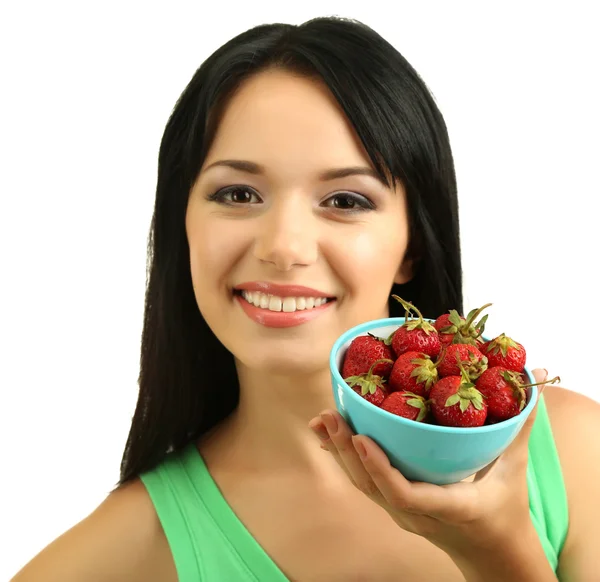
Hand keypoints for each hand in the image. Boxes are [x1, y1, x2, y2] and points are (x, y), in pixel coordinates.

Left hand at [309, 368, 556, 579]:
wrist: (494, 555)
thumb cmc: (506, 511)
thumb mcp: (515, 472)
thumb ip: (519, 429)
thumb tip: (533, 384)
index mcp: (449, 507)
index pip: (406, 495)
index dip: (380, 468)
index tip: (361, 438)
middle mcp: (417, 514)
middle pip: (373, 487)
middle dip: (346, 452)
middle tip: (329, 416)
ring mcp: (402, 514)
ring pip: (363, 486)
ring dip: (339, 453)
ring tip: (321, 421)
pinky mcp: (395, 507)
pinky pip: (365, 484)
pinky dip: (346, 460)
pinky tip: (331, 438)